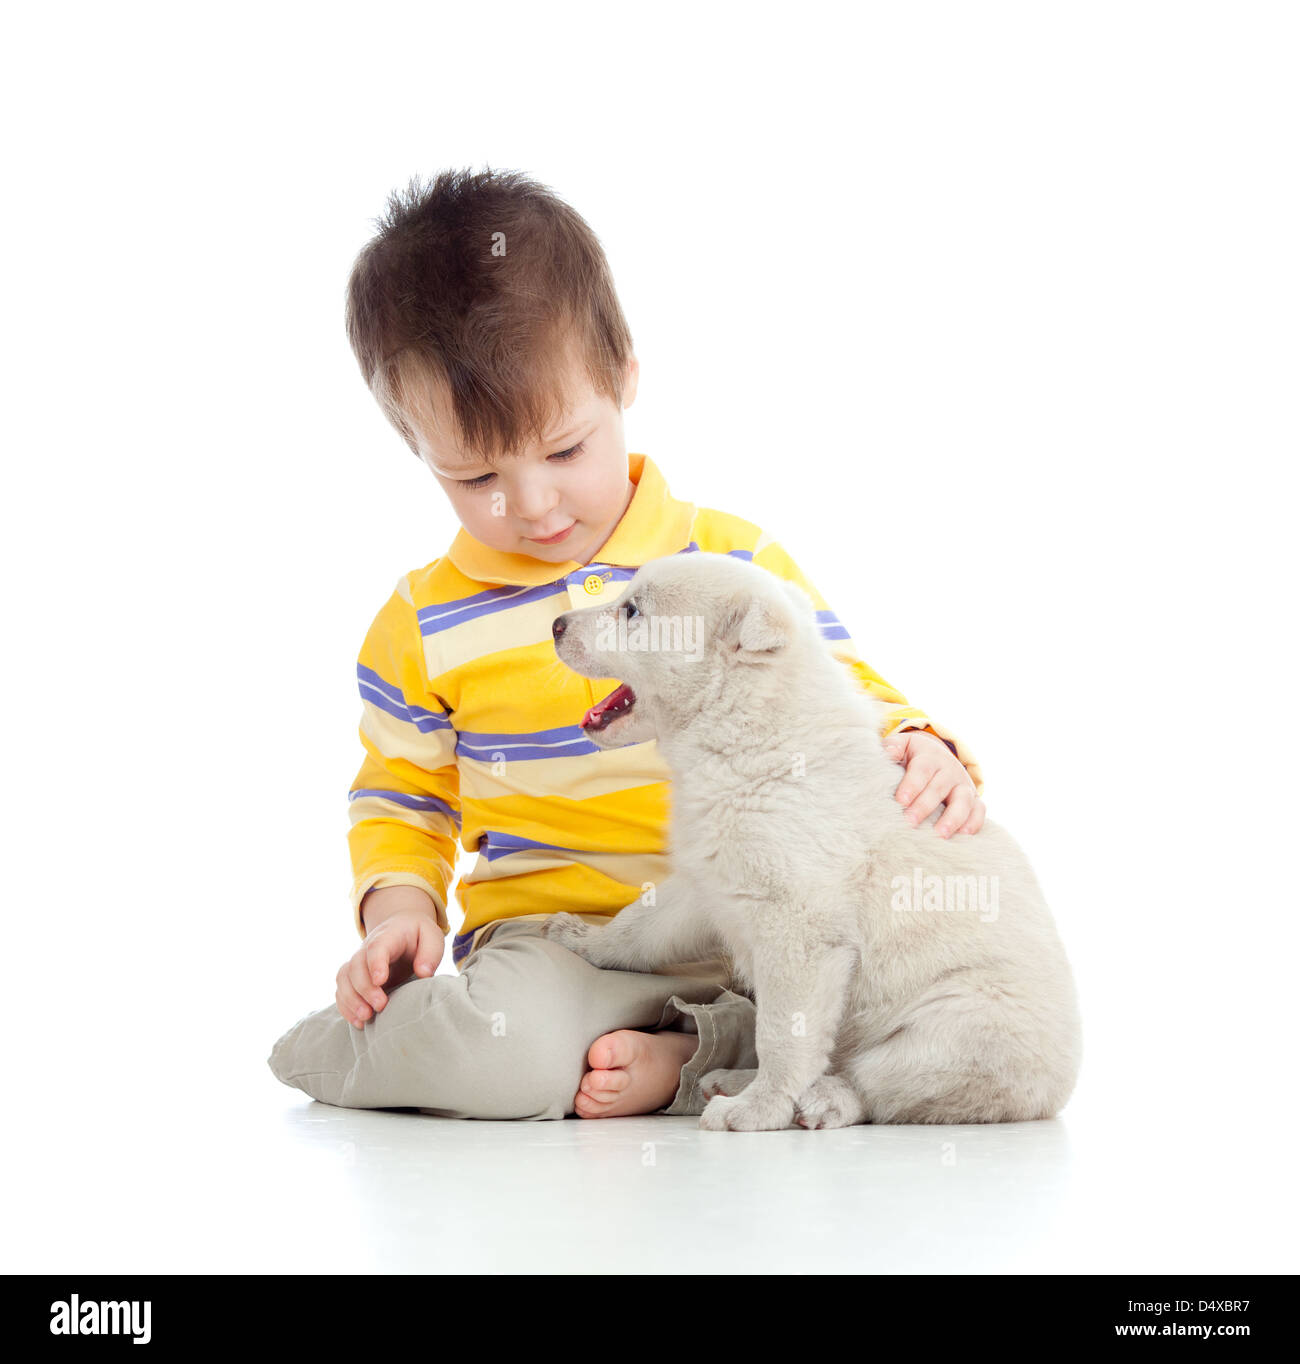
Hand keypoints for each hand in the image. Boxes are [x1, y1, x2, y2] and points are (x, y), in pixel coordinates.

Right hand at [335, 888, 444, 1027]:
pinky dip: (346, 1007)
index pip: (377, 947)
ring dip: (352, 1000)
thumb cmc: (419, 936)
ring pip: (344, 978)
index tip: (380, 981)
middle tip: (380, 1005)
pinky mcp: (354, 977)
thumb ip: (430, 953)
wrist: (402, 930)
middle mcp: (367, 948)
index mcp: (388, 936)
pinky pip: (341, 990)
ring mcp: (358, 963)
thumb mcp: (432, 937)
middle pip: (356, 966)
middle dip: (365, 988)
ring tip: (366, 1017)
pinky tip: (359, 1022)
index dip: (375, 963)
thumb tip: (423, 973)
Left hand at [883, 729, 984, 837]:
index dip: (912, 784)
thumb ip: (893, 747)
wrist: (938, 757)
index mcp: (930, 757)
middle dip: (925, 806)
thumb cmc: (913, 756)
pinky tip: (963, 836)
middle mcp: (950, 770)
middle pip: (940, 787)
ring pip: (963, 800)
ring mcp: (964, 785)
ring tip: (940, 834)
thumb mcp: (903, 745)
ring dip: (953, 818)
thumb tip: (890, 752)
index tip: (900, 801)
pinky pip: (979, 811)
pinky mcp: (974, 799)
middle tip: (911, 822)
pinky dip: (974, 823)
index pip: (922, 769)